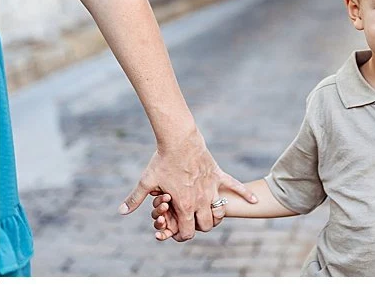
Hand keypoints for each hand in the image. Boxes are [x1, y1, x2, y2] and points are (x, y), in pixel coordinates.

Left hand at [122, 133, 256, 239]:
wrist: (180, 138)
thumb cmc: (162, 160)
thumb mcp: (146, 182)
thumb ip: (134, 199)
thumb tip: (120, 212)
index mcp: (183, 205)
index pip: (187, 233)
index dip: (182, 236)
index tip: (178, 232)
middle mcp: (200, 199)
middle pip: (207, 225)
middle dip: (200, 227)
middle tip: (192, 222)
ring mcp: (211, 187)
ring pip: (220, 211)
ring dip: (217, 216)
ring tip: (211, 214)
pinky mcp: (218, 174)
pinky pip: (235, 186)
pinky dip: (246, 194)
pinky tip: (255, 200)